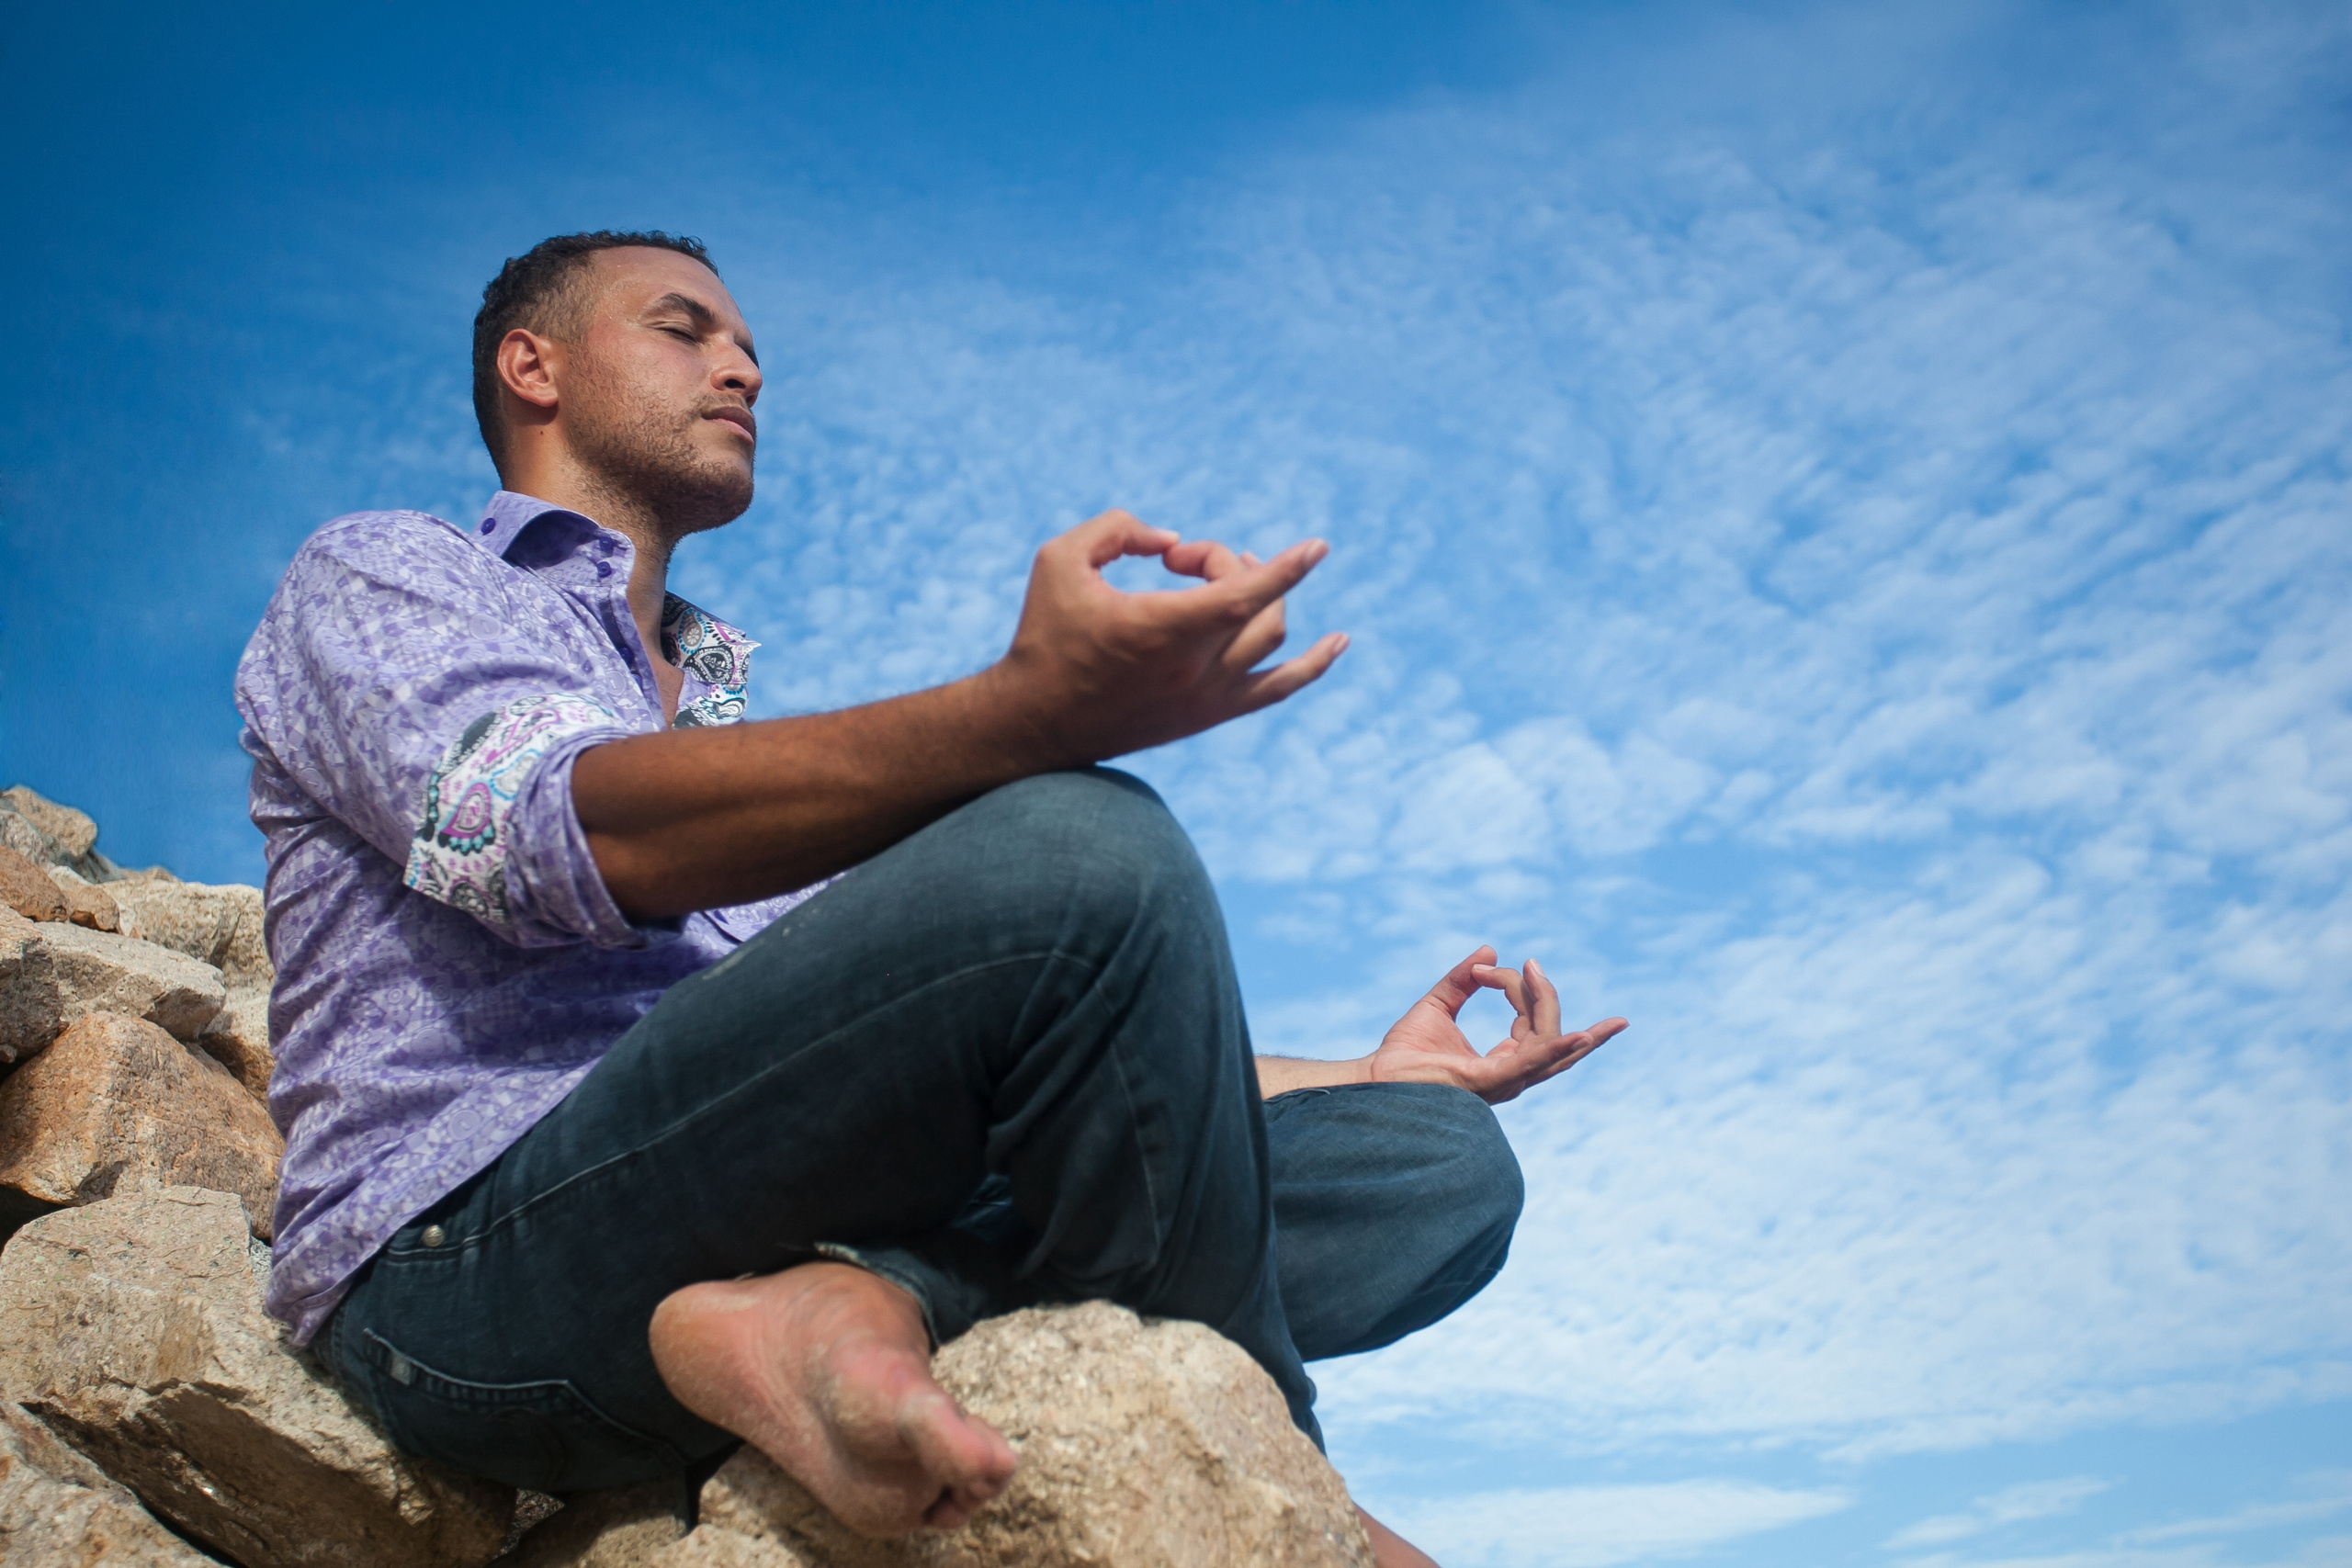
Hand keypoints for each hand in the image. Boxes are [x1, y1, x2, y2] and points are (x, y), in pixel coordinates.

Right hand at [986, 510, 1347, 765]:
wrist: (1037, 721)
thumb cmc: (1045, 636)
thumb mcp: (1061, 561)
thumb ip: (1118, 529)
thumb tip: (1171, 539)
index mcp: (1162, 631)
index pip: (1243, 595)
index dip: (1286, 569)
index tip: (1318, 546)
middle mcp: (1194, 670)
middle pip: (1251, 603)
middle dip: (1226, 564)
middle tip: (1179, 559)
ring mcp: (1208, 699)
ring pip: (1272, 639)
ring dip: (1265, 597)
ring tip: (1236, 574)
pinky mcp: (1209, 716)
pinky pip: (1277, 690)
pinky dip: (1313, 665)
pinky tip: (1340, 642)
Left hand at [1367, 946, 1624, 1104]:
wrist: (1375, 1076)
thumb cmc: (1404, 1052)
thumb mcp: (1438, 1005)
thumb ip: (1462, 980)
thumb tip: (1488, 951)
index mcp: (1502, 1062)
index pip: (1532, 1023)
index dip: (1517, 989)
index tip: (1485, 969)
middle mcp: (1509, 1076)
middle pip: (1549, 1034)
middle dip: (1547, 996)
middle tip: (1530, 963)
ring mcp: (1502, 1082)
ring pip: (1548, 1044)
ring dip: (1552, 1007)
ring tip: (1537, 974)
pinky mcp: (1487, 1081)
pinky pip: (1531, 1064)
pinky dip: (1557, 1049)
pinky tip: (1582, 1036)